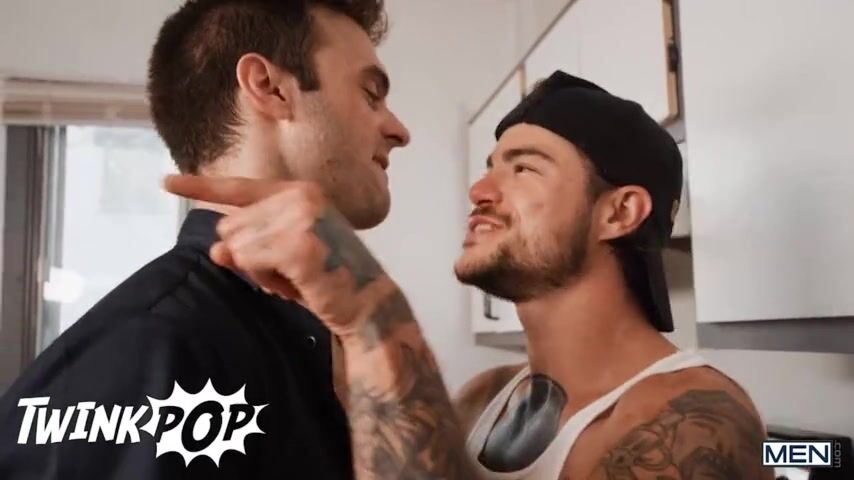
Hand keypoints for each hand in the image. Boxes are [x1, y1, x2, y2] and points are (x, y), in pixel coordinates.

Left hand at [163, 175, 386, 333]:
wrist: (366, 302)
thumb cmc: (327, 278)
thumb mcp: (282, 256)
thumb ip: (246, 246)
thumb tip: (215, 250)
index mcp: (299, 191)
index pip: (239, 188)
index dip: (199, 187)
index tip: (165, 182)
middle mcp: (300, 196)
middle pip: (231, 226)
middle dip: (251, 256)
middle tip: (289, 270)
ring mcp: (301, 218)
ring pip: (237, 245)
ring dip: (259, 271)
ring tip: (296, 277)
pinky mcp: (298, 244)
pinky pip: (249, 261)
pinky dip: (266, 279)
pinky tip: (296, 283)